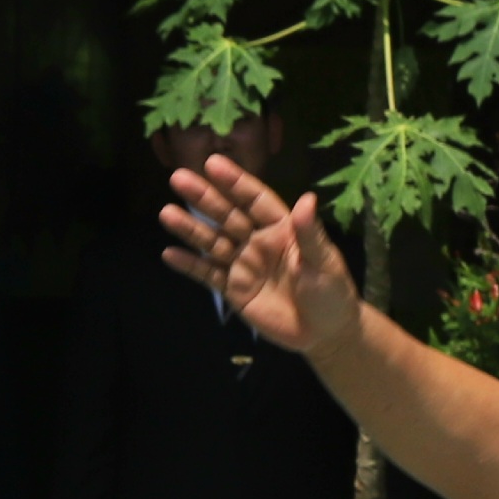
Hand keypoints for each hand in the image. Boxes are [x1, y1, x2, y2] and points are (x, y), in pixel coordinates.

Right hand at [159, 156, 360, 358]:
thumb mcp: (325, 263)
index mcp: (282, 229)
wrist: (326, 334)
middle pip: (228, 216)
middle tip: (178, 177)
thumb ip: (311, 234)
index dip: (236, 182)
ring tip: (166, 213)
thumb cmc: (332, 294)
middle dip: (205, 198)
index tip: (213, 163)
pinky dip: (190, 265)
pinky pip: (209, 275)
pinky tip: (169, 254)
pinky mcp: (234, 289)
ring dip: (191, 228)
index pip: (255, 200)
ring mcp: (244, 265)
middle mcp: (258, 242)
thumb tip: (308, 199)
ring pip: (213, 242)